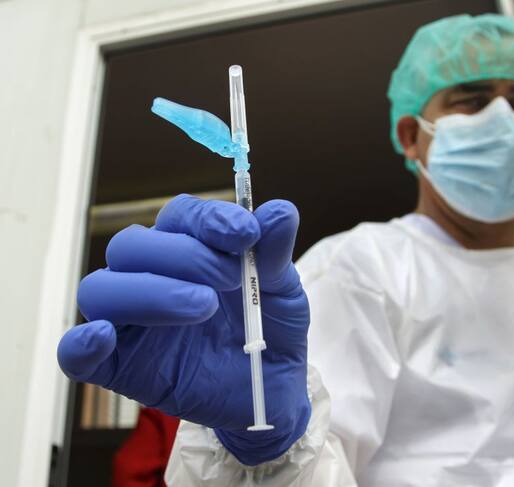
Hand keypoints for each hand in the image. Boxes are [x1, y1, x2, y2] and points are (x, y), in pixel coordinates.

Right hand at [57, 195, 310, 464]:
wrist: (273, 389)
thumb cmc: (272, 330)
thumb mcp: (282, 292)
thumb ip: (275, 253)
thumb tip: (282, 211)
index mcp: (188, 250)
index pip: (178, 216)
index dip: (207, 219)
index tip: (246, 233)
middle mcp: (150, 277)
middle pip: (132, 245)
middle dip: (184, 255)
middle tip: (231, 279)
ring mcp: (131, 321)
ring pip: (101, 289)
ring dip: (149, 292)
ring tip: (203, 307)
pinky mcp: (120, 366)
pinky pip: (76, 353)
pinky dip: (80, 344)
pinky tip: (103, 338)